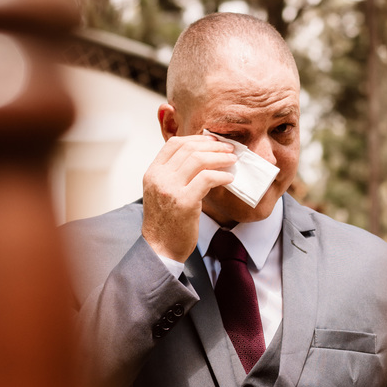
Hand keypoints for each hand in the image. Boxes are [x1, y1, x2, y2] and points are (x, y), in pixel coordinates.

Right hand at [142, 134, 236, 261]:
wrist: (160, 248)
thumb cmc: (166, 221)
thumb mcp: (163, 192)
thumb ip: (175, 174)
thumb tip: (203, 158)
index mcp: (153, 172)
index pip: (174, 144)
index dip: (197, 138)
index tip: (213, 140)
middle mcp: (159, 177)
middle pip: (189, 149)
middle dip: (213, 146)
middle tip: (229, 149)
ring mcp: (170, 189)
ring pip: (199, 160)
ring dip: (220, 158)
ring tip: (233, 161)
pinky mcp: (185, 202)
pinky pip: (207, 179)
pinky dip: (222, 175)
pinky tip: (229, 179)